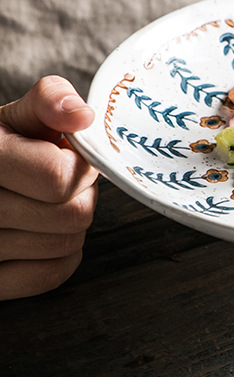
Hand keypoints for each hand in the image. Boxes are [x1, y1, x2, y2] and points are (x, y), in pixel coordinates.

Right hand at [0, 77, 98, 299]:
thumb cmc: (3, 146)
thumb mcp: (18, 116)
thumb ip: (50, 102)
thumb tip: (83, 116)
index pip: (60, 178)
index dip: (79, 165)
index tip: (69, 156)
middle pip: (72, 215)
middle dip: (80, 194)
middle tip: (60, 181)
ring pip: (66, 245)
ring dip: (70, 224)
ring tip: (46, 203)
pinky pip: (50, 275)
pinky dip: (60, 255)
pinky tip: (44, 231)